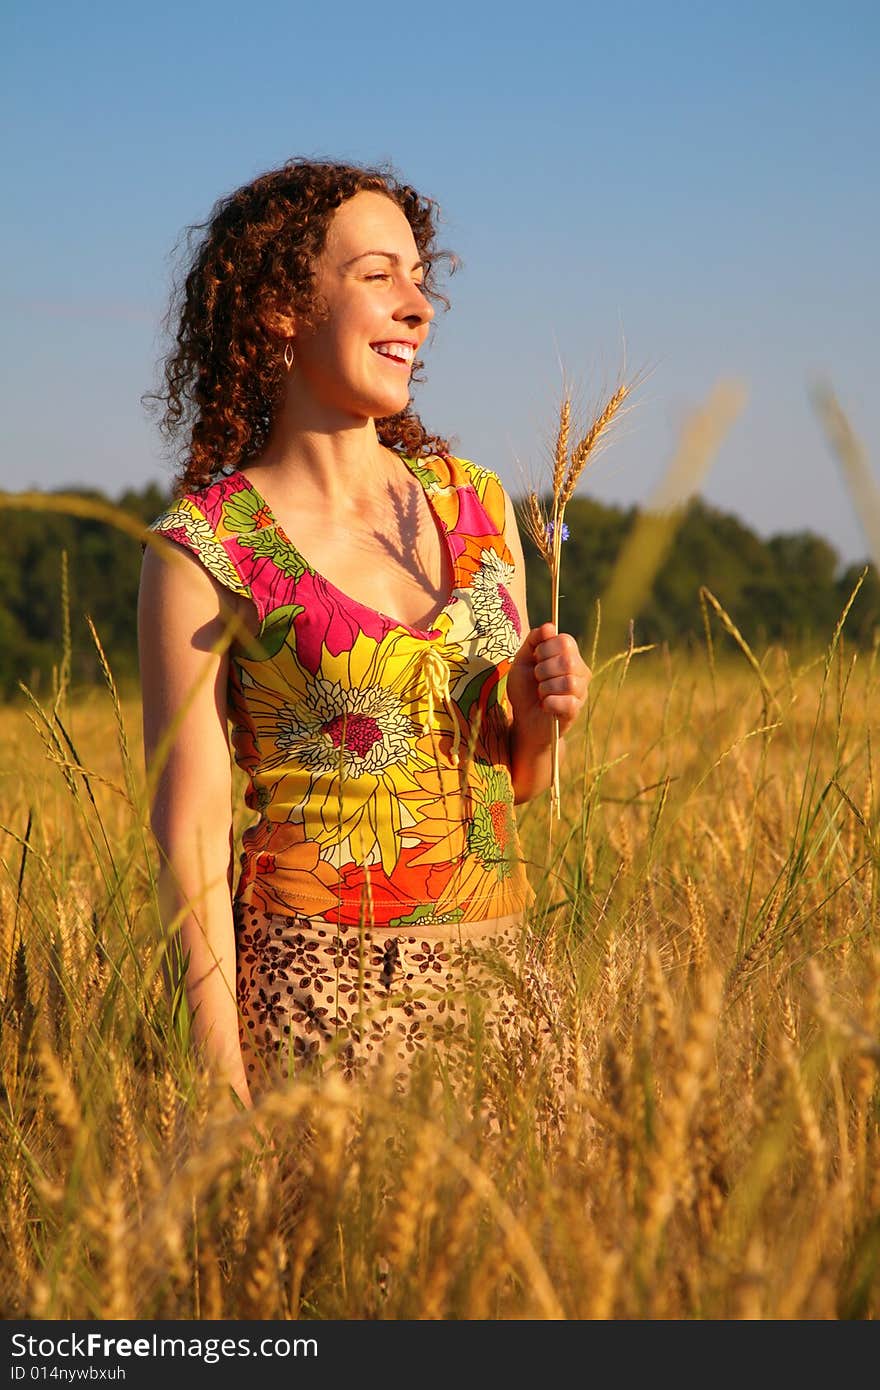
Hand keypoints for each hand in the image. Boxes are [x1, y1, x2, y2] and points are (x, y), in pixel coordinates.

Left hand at [506, 621, 591, 743]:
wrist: (523, 719)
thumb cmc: (525, 688)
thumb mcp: (523, 660)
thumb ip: (533, 640)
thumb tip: (549, 626)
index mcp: (570, 656)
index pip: (565, 641)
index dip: (545, 648)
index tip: (536, 658)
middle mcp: (580, 672)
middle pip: (568, 660)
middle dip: (543, 669)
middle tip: (537, 678)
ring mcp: (581, 692)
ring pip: (568, 682)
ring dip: (545, 687)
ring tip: (540, 693)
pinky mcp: (575, 711)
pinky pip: (567, 702)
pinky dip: (549, 703)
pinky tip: (545, 705)